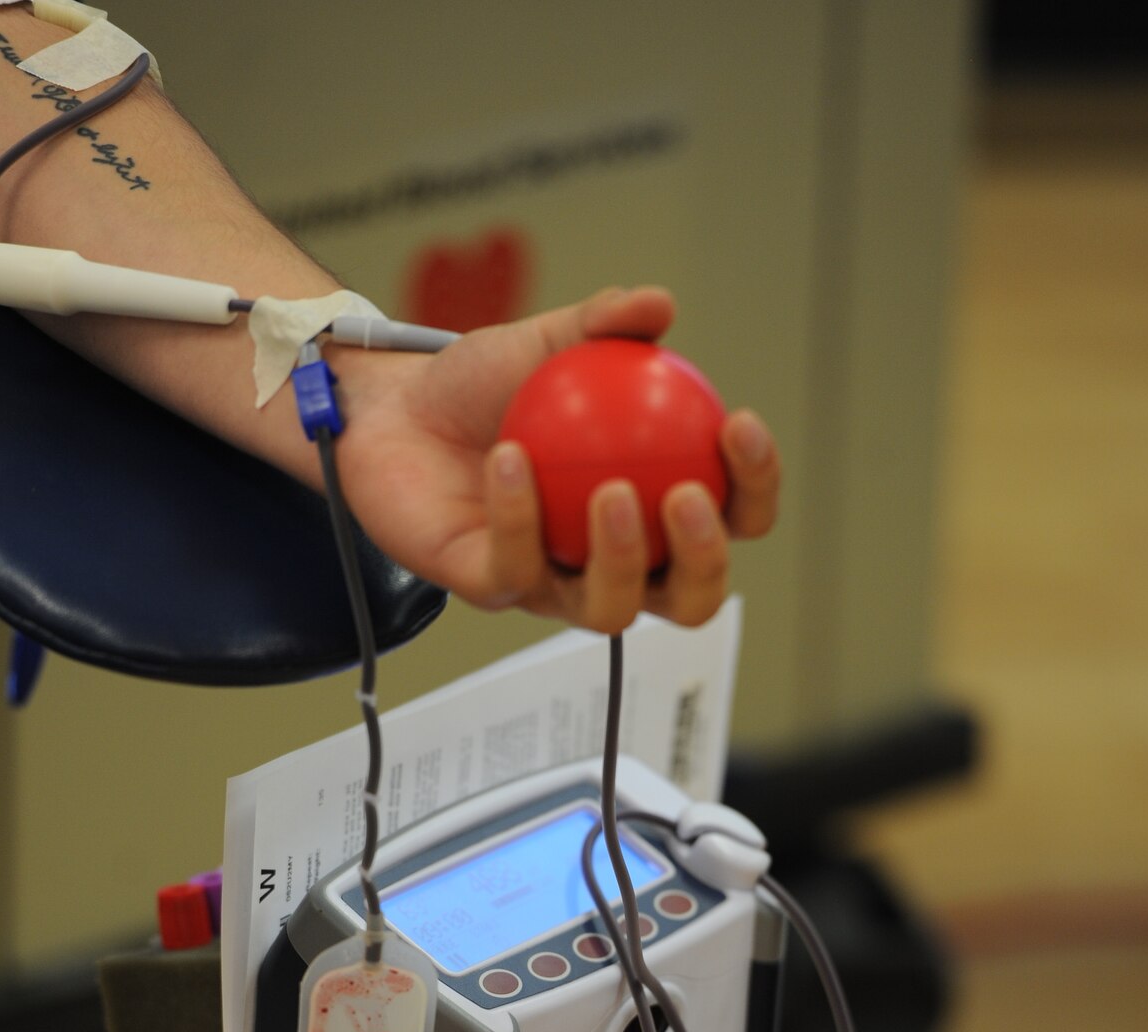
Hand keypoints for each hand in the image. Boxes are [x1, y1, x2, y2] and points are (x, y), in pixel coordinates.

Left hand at [331, 286, 779, 633]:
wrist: (394, 411)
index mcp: (652, 506)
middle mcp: (614, 560)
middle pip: (691, 596)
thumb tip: (658, 305)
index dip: (753, 485)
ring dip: (623, 557)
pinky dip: (518, 515)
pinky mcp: (493, 589)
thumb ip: (603, 326)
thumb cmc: (482, 387)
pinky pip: (517, 568)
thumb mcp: (547, 342)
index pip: (730, 516)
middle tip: (686, 496)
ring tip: (611, 491)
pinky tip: (511, 460)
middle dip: (705, 557)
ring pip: (612, 609)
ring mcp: (555, 584)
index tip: (738, 424)